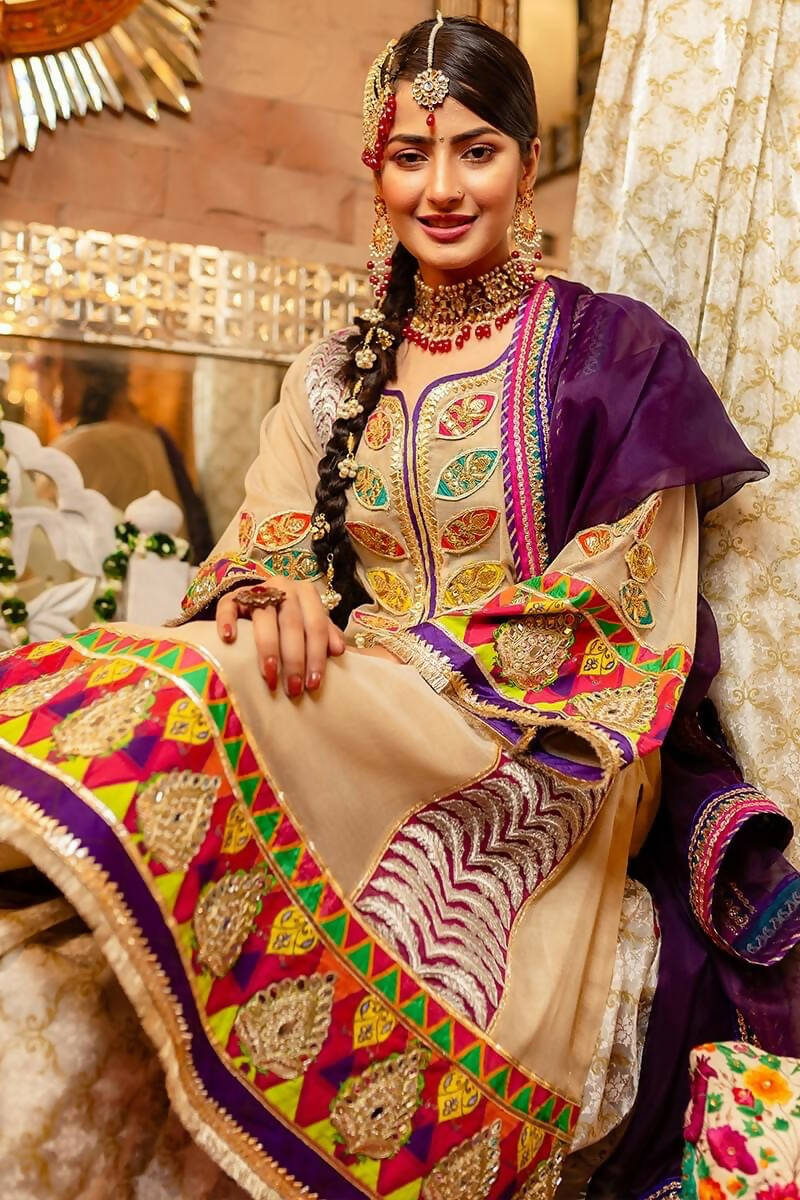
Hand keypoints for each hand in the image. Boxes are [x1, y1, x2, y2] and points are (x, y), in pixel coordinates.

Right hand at [216, 580, 345, 695]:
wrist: (260, 599)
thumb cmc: (290, 619)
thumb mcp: (311, 623)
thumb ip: (326, 634)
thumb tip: (339, 650)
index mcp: (307, 593)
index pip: (316, 625)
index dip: (317, 655)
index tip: (314, 683)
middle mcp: (283, 586)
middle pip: (292, 624)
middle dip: (294, 659)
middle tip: (294, 688)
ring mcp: (256, 589)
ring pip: (264, 618)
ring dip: (268, 648)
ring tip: (269, 675)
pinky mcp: (232, 596)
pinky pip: (228, 606)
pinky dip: (227, 621)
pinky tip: (228, 639)